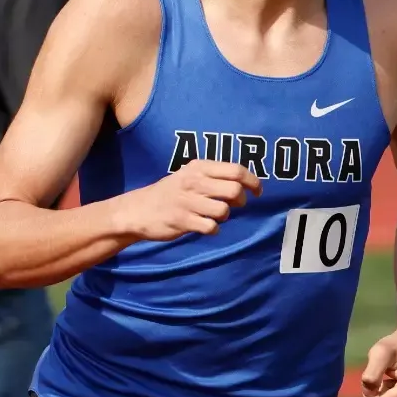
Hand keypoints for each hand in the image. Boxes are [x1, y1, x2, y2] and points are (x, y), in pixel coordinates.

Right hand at [117, 160, 261, 241]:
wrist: (138, 210)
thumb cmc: (171, 192)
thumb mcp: (190, 175)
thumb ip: (215, 177)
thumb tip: (245, 185)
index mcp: (199, 167)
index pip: (236, 170)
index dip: (253, 182)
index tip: (257, 192)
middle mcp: (194, 181)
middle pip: (234, 191)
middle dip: (240, 201)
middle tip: (234, 206)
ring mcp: (187, 201)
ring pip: (224, 210)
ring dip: (224, 216)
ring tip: (213, 215)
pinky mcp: (182, 220)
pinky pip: (211, 227)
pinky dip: (212, 229)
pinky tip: (204, 226)